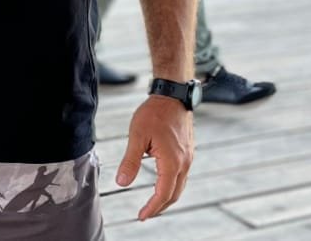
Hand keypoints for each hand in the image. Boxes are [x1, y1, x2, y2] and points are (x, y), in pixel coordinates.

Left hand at [116, 95, 194, 220]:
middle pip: (174, 194)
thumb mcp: (137, 136)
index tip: (141, 216)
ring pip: (180, 186)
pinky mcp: (188, 152)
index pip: (163, 194)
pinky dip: (172, 185)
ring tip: (153, 203)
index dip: (152, 208)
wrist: (173, 95)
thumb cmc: (154, 113)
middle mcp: (184, 163)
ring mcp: (188, 158)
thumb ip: (130, 161)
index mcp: (172, 162)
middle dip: (160, 207)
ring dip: (167, 197)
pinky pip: (182, 175)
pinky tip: (163, 183)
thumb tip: (122, 183)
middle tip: (145, 213)